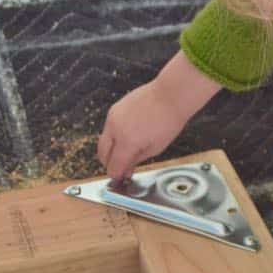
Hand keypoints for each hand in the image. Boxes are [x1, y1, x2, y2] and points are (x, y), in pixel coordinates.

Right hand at [98, 51, 220, 179]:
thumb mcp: (156, 147)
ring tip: (126, 153)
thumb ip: (137, 160)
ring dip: (110, 150)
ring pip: (103, 140)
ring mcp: (112, 117)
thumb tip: (126, 169)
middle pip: (102, 154)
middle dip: (109, 163)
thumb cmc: (169, 120)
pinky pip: (108, 128)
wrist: (171, 94)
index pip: (113, 165)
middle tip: (121, 168)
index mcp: (127, 142)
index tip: (119, 178)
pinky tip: (127, 137)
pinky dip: (113, 136)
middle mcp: (115, 129)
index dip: (116, 175)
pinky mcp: (114, 109)